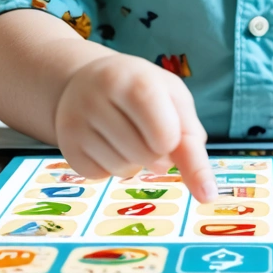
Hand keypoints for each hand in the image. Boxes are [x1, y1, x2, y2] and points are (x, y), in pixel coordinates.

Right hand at [54, 52, 216, 202]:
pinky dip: (113, 167)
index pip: (164, 135)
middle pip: (147, 156)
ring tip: (127, 133)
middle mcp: (99, 97)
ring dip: (136, 162)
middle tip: (147, 130)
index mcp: (135, 80)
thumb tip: (207, 193)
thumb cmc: (141, 90)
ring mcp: (76, 122)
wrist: (85, 80)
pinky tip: (106, 141)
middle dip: (157, 153)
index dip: (172, 142)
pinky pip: (101, 176)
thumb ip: (191, 140)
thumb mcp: (172, 99)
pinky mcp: (66, 146)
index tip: (170, 137)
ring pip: (124, 170)